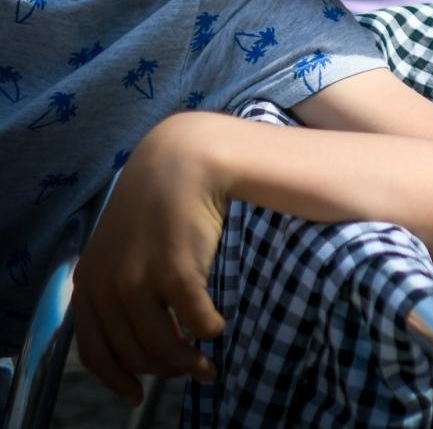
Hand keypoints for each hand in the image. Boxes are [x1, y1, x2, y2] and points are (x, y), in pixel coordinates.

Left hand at [73, 115, 226, 404]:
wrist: (184, 161)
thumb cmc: (158, 202)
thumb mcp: (121, 245)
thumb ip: (118, 284)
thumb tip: (136, 332)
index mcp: (90, 283)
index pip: (94, 351)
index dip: (116, 379)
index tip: (136, 395)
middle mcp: (107, 287)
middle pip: (135, 353)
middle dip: (165, 371)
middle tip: (194, 371)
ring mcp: (139, 280)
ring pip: (164, 346)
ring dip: (190, 360)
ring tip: (208, 360)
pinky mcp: (175, 272)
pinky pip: (196, 322)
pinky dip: (208, 330)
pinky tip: (217, 324)